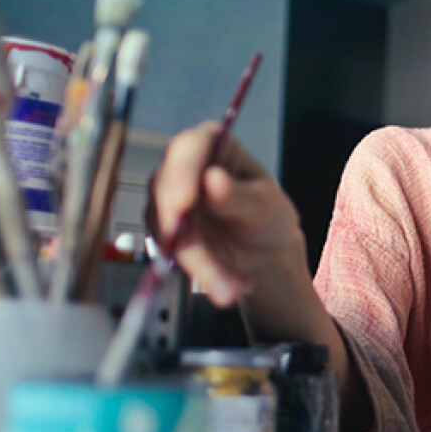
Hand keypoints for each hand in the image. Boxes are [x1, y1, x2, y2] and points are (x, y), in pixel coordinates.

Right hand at [147, 121, 309, 310]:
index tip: (184, 202)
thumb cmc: (266, 215)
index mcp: (212, 144)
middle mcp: (182, 167)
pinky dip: (198, 273)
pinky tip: (227, 284)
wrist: (262, 250)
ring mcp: (168, 199)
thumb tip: (212, 181)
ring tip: (230, 287)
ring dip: (197, 264)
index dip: (181, 173)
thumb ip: (239, 195)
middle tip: (205, 264)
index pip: (188, 147)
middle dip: (186, 234)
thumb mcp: (264, 204)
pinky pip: (169, 253)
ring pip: (165, 229)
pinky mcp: (163, 230)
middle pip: (167, 191)